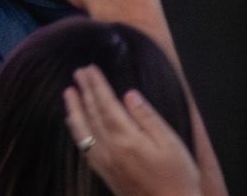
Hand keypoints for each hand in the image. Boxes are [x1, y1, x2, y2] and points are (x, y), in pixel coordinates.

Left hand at [64, 65, 201, 195]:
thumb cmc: (178, 177)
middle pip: (92, 113)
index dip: (97, 85)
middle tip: (78, 72)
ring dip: (74, 108)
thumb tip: (129, 94)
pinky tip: (75, 124)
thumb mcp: (170, 143)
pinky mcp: (104, 172)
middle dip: (85, 90)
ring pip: (82, 129)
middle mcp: (110, 148)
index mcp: (127, 137)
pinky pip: (83, 146)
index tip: (90, 69)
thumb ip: (147, 117)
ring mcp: (104, 161)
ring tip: (68, 92)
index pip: (106, 103)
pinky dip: (76, 130)